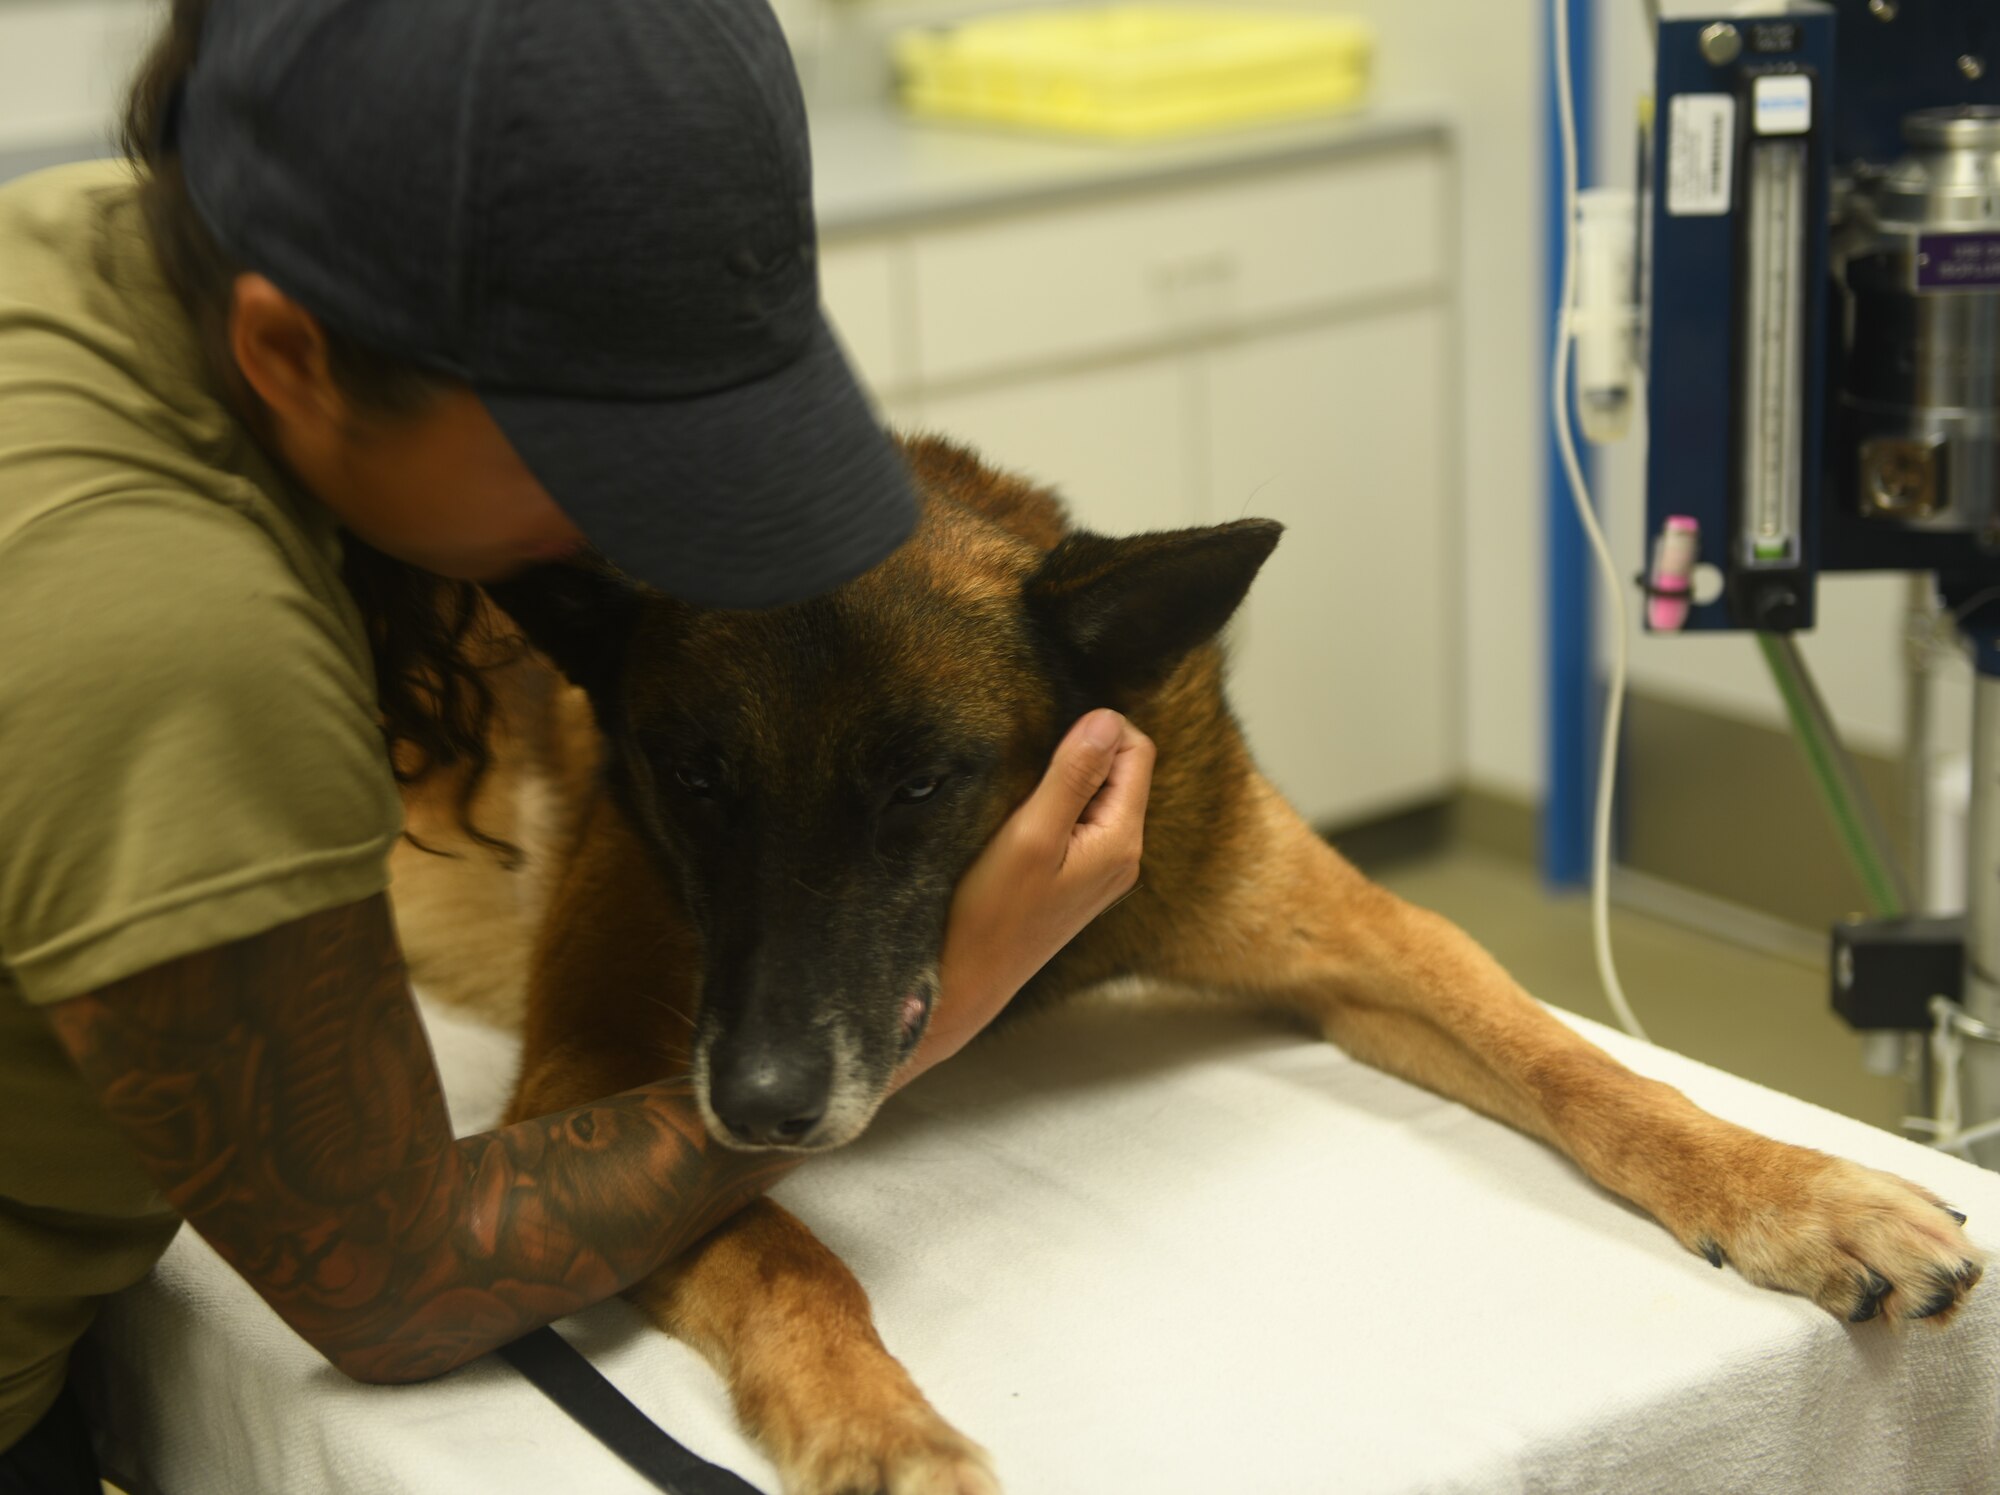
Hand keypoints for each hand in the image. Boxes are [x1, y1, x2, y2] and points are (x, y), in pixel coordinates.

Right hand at [894, 708, 1154, 1087]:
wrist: (965, 985)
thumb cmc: (990, 916)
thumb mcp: (1030, 835)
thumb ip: (1073, 776)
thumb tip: (1107, 720)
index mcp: (1122, 842)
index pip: (1138, 752)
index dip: (1098, 730)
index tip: (1047, 739)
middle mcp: (1122, 857)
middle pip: (1122, 772)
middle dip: (1083, 753)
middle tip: (1028, 766)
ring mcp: (1101, 872)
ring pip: (1099, 796)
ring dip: (1066, 780)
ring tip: (1019, 795)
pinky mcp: (1075, 883)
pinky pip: (1080, 823)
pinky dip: (1056, 807)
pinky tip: (1019, 822)